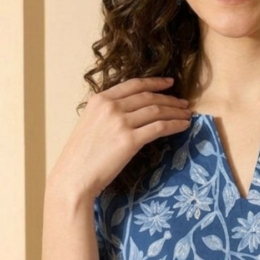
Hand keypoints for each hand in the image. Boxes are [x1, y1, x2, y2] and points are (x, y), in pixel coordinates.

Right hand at [50, 77, 191, 199]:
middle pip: (148, 97)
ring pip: (157, 110)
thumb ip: (108, 113)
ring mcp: (120, 122)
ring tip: (187, 114)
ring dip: (175, 112)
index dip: (155, 83)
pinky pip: (159, 127)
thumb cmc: (80, 157)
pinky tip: (183, 126)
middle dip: (170, 99)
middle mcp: (111, 107)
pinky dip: (175, 125)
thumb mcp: (90, 124)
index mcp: (99, 100)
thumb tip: (130, 111)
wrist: (73, 177)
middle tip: (184, 103)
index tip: (169, 83)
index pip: (133, 85)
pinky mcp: (129, 140)